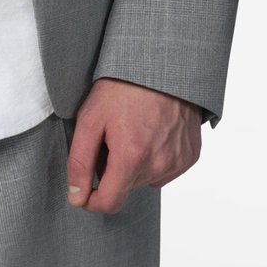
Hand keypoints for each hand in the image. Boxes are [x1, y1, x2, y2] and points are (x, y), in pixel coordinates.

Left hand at [65, 77, 202, 213]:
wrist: (163, 63)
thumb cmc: (124, 86)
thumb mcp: (90, 118)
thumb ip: (80, 162)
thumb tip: (76, 197)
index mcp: (131, 158)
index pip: (109, 203)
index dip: (91, 198)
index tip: (84, 186)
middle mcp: (158, 165)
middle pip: (126, 188)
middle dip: (113, 170)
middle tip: (111, 137)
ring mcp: (178, 161)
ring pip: (146, 180)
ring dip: (135, 165)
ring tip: (132, 130)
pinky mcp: (191, 155)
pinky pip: (165, 170)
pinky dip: (155, 158)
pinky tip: (151, 132)